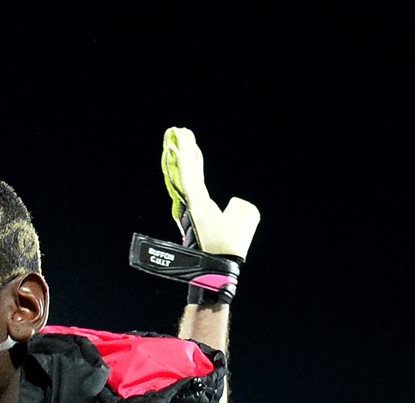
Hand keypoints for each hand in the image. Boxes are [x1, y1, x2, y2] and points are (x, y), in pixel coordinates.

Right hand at [162, 127, 260, 259]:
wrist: (221, 259)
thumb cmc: (230, 243)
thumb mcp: (241, 218)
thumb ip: (237, 208)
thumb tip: (235, 203)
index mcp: (204, 203)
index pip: (197, 177)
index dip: (194, 161)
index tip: (191, 146)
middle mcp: (196, 199)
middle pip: (190, 169)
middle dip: (187, 150)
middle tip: (180, 131)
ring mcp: (193, 199)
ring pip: (187, 169)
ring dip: (183, 149)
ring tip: (178, 131)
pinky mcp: (194, 200)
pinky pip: (187, 176)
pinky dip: (181, 161)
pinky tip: (174, 146)